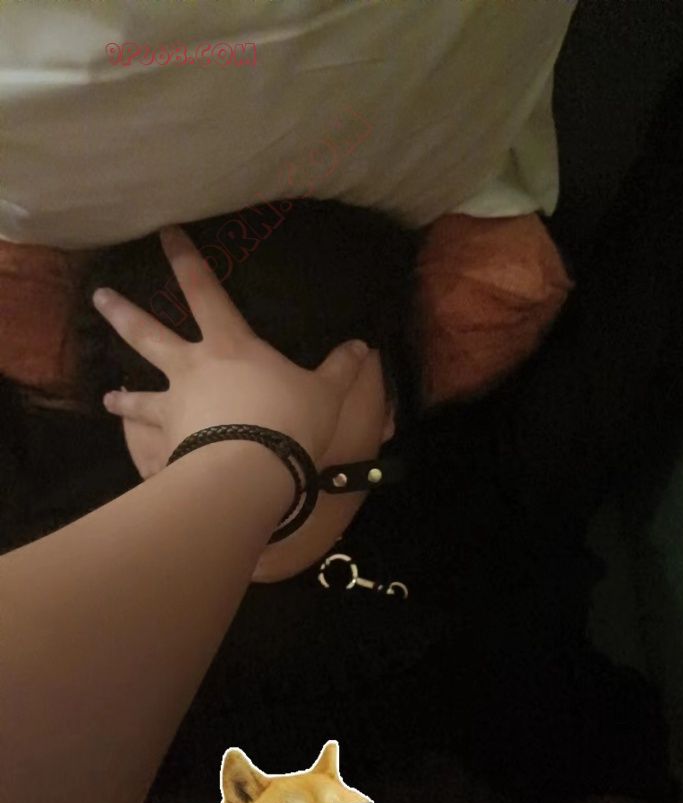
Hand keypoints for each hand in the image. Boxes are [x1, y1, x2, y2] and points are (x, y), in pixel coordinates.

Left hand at [93, 225, 368, 469]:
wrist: (251, 469)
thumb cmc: (289, 420)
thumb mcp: (326, 393)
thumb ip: (341, 369)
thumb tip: (363, 346)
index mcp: (229, 344)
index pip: (203, 290)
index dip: (185, 258)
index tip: (164, 233)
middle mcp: (192, 368)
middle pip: (148, 333)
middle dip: (122, 312)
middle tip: (98, 296)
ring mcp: (174, 406)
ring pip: (138, 395)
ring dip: (121, 397)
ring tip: (106, 396)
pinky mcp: (168, 444)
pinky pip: (149, 444)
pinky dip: (143, 448)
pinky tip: (138, 457)